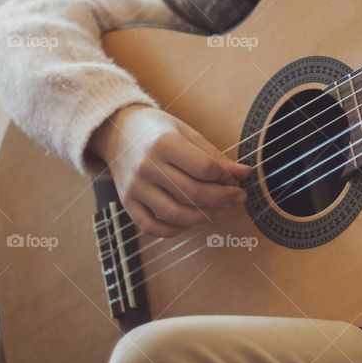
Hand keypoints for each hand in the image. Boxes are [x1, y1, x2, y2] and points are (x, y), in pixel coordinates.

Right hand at [88, 103, 252, 237]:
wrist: (117, 132)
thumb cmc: (158, 131)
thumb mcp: (187, 134)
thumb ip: (215, 156)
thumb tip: (244, 174)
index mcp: (164, 143)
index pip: (204, 168)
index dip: (226, 177)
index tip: (237, 179)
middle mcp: (147, 167)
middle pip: (193, 193)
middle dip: (223, 199)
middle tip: (239, 197)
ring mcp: (135, 188)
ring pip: (175, 215)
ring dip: (204, 217)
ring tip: (220, 210)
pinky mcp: (127, 203)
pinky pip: (153, 227)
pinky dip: (175, 230)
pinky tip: (191, 222)